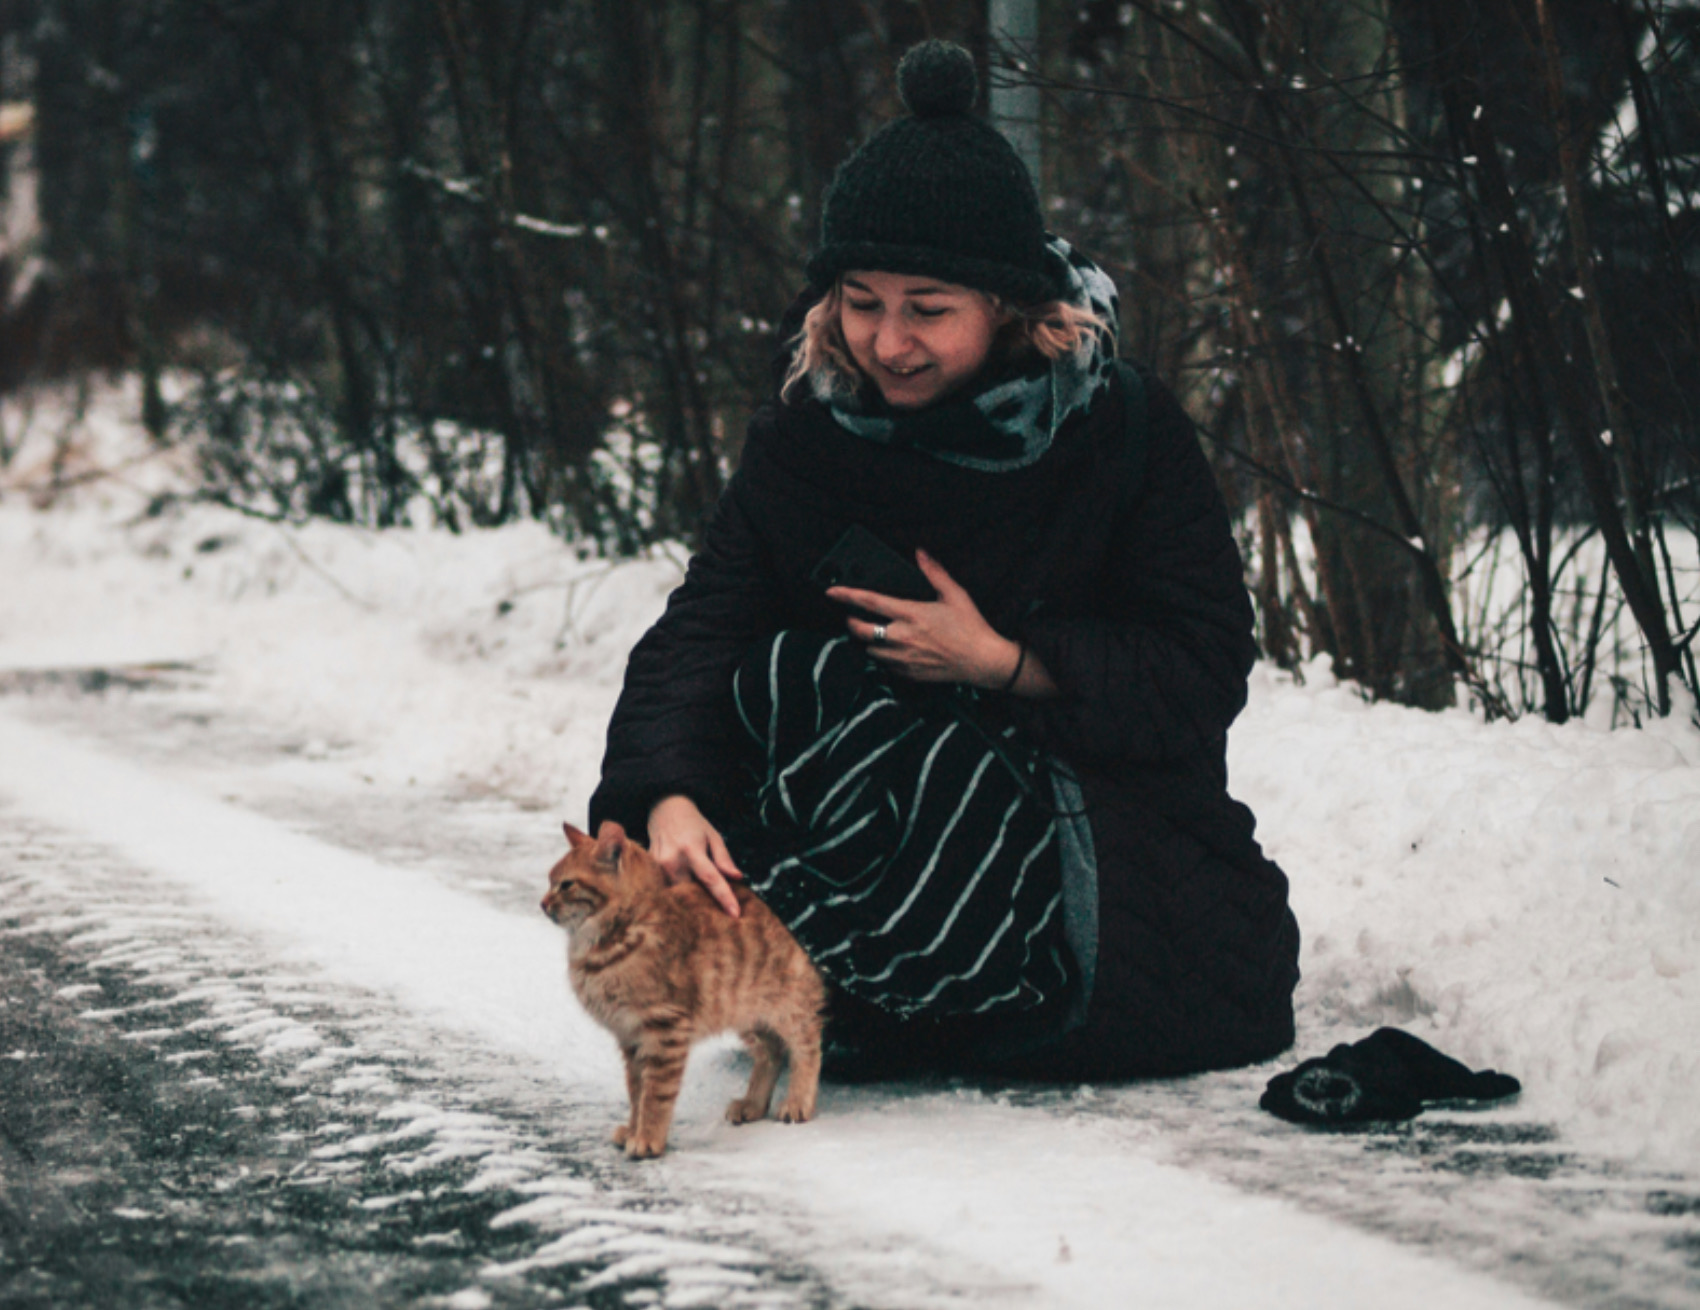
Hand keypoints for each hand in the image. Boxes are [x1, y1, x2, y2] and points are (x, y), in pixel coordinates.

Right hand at [646, 794, 742, 916]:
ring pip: (677, 894)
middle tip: (719, 913)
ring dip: (690, 900)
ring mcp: (658, 866)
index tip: (735, 913)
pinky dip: (678, 894)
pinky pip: (666, 889)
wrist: (665, 809)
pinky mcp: (649, 869)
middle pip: (691, 892)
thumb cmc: (693, 823)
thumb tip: (737, 877)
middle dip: (705, 903)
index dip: (724, 897)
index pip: (710, 878)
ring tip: (702, 904)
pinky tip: (685, 896)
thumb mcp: (714, 836)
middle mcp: (672, 859)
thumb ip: (724, 858)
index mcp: (691, 849)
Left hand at [827, 550, 1024, 688]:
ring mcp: (903, 658)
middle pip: (859, 630)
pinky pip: (883, 665)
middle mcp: (902, 637)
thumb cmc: (970, 626)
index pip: (870, 602)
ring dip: (867, 640)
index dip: (847, 595)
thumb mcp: (955, 594)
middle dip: (851, 621)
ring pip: (868, 649)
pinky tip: (893, 649)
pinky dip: (883, 655)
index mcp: (911, 614)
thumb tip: (920, 553)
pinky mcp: (907, 673)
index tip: (831, 591)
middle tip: (854, 616)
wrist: (982, 661)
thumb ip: (934, 572)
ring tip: (876, 632)